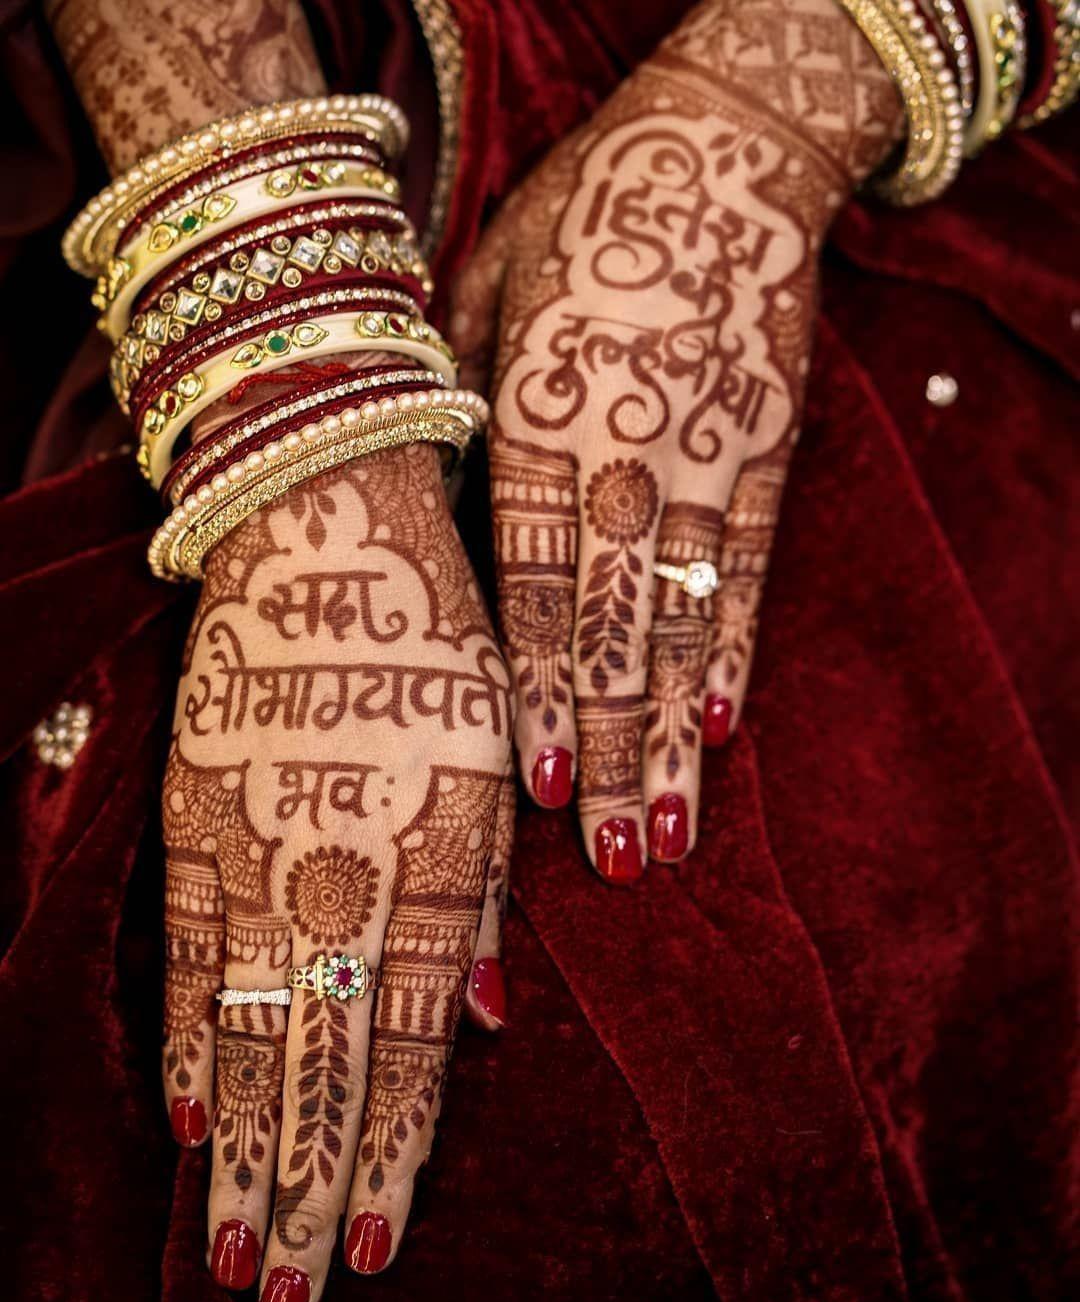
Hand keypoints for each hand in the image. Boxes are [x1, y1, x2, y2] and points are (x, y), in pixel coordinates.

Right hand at [161, 444, 512, 1301]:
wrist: (321, 522)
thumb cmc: (435, 636)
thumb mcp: (489, 755)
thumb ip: (482, 900)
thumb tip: (486, 1025)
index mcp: (430, 851)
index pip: (408, 1040)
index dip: (387, 1149)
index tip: (369, 1246)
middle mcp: (337, 864)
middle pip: (317, 1058)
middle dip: (304, 1185)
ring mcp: (251, 842)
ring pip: (245, 1025)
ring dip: (241, 1147)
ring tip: (232, 1251)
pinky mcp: (193, 810)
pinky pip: (186, 949)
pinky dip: (187, 1040)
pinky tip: (187, 1117)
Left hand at [452, 0, 899, 879]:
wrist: (722, 145)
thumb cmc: (578, 216)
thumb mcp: (484, 293)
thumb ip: (463, 413)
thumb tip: (433, 520)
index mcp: (544, 416)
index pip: (538, 584)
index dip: (543, 688)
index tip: (542, 782)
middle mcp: (627, 453)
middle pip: (615, 628)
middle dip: (613, 748)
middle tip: (612, 855)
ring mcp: (708, 457)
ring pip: (686, 618)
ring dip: (679, 731)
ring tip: (670, 828)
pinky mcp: (767, 451)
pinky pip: (747, 566)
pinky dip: (736, 647)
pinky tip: (727, 723)